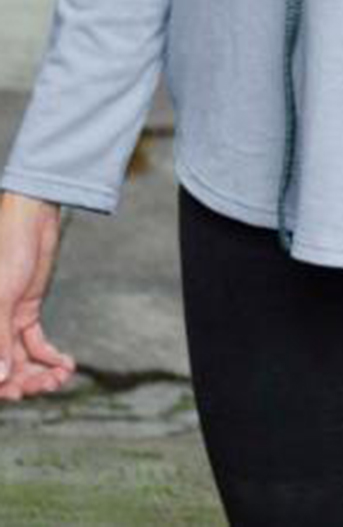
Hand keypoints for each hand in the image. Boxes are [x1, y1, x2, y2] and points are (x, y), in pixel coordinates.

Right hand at [0, 191, 76, 398]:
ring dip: (41, 371)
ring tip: (62, 376)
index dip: (0, 384)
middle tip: (51, 384)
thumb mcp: (4, 296)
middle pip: (4, 366)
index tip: (20, 394)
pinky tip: (65, 363)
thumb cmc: (9, 248)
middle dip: (26, 380)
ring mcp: (7, 320)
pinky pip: (36, 343)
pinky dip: (50, 355)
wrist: (33, 218)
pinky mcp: (26, 311)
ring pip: (22, 359)